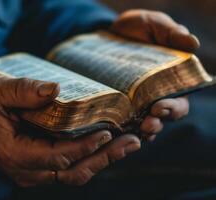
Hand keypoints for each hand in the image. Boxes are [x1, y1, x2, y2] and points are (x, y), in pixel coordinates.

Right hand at [0, 74, 140, 185]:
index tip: (107, 132)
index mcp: (15, 153)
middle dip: (104, 158)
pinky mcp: (40, 163)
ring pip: (74, 173)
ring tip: (129, 144)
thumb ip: (23, 90)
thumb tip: (55, 89)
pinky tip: (109, 144)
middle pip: (73, 171)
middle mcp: (27, 169)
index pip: (58, 157)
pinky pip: (70, 166)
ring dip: (103, 160)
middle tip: (132, 142)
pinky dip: (91, 157)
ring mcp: (34, 170)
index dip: (84, 147)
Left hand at [111, 9, 192, 139]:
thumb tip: (193, 44)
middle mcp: (157, 96)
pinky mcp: (120, 105)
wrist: (110, 32)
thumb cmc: (138, 28)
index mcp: (172, 81)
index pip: (179, 102)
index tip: (159, 107)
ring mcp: (137, 102)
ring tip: (136, 130)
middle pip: (163, 118)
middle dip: (157, 123)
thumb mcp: (154, 25)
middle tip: (147, 124)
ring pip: (145, 123)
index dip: (173, 109)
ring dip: (142, 130)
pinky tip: (118, 132)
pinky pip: (124, 122)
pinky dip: (124, 129)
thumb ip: (171, 33)